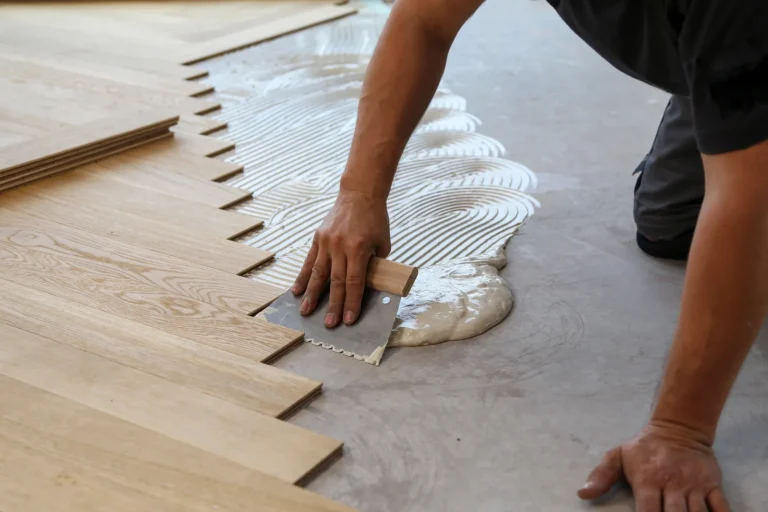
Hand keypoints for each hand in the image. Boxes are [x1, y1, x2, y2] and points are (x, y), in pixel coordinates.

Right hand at [292, 190, 390, 326]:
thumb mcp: (382, 243)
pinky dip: (302, 277)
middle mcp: (339, 246)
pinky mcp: (317, 238)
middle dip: (332, 305)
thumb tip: (366, 287)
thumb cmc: (375, 220)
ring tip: (305, 312)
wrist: (359, 194)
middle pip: (335, 281)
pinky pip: (309, 261)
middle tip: (329, 324)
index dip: (352, 302)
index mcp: (358, 248)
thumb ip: (373, 264)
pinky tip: (296, 291)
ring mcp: (326, 242)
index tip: (349, 319)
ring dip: (311, 295)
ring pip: (318, 273)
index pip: (354, 282)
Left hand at [578, 421, 728, 511]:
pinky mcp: (712, 484)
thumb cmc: (644, 448)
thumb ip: (601, 476)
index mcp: (648, 480)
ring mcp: (694, 485)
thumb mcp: (618, 456)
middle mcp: (672, 484)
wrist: (679, 428)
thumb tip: (582, 493)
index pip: (647, 511)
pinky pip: (721, 507)